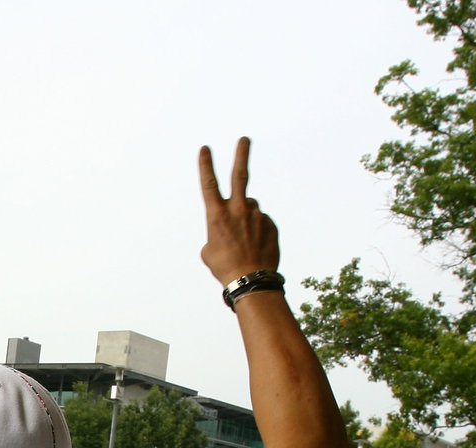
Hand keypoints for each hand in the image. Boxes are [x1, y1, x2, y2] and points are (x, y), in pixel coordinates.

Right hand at [197, 138, 278, 283]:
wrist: (251, 280)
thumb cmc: (224, 267)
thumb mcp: (209, 250)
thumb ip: (218, 230)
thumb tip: (233, 224)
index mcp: (217, 215)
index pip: (209, 184)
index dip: (206, 165)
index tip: (205, 148)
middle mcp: (238, 210)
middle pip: (240, 175)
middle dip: (242, 155)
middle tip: (245, 139)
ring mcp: (256, 215)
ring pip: (250, 208)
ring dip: (246, 219)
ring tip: (244, 242)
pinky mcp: (270, 224)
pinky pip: (261, 222)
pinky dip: (257, 231)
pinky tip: (254, 247)